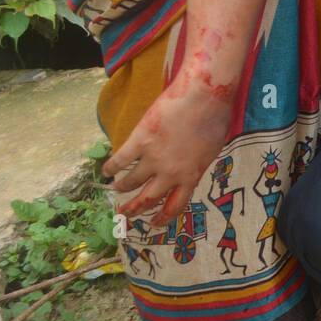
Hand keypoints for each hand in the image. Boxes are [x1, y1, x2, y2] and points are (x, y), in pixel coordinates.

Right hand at [103, 67, 234, 226]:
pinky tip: (104, 171)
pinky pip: (120, 159)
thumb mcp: (211, 151)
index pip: (175, 205)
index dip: (162, 217)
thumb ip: (196, 165)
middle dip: (135, 209)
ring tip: (116, 189)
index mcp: (191, 177)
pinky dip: (110, 167)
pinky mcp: (140, 141)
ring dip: (123, 187)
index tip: (154, 224)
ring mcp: (153, 158)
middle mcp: (170, 173)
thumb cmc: (215, 119)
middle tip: (125, 214)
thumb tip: (187, 169)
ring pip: (132, 181)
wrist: (203, 97)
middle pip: (149, 198)